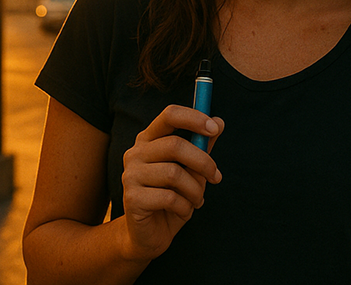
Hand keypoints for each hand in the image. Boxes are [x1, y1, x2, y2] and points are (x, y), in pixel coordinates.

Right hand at [119, 104, 222, 261]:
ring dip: (195, 190)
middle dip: (203, 162)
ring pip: (174, 174)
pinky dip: (186, 207)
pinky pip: (170, 198)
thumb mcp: (190, 171)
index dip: (193, 118)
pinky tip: (184, 211)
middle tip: (216, 177)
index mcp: (148, 139)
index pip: (169, 115)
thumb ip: (201, 147)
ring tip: (197, 200)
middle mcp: (135, 153)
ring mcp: (130, 175)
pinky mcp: (132, 198)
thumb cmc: (170, 198)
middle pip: (175, 145)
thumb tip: (219, 122)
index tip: (215, 128)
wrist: (148, 235)